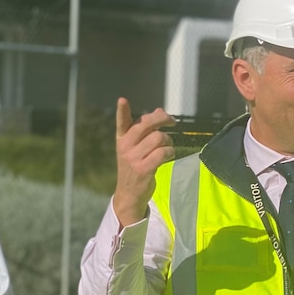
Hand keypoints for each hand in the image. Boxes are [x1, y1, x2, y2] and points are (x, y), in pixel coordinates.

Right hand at [113, 99, 175, 225]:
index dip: (121, 111)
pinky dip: (170, 152)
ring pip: (158, 137)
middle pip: (146, 124)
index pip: (121, 122)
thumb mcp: (135, 148)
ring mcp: (134, 158)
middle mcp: (126, 146)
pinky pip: (163, 152)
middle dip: (163, 119)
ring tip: (168, 147)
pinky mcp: (144, 168)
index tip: (122, 100)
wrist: (129, 194)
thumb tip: (159, 111)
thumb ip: (146, 129)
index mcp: (122, 139)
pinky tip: (168, 156)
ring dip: (168, 141)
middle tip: (172, 121)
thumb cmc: (134, 167)